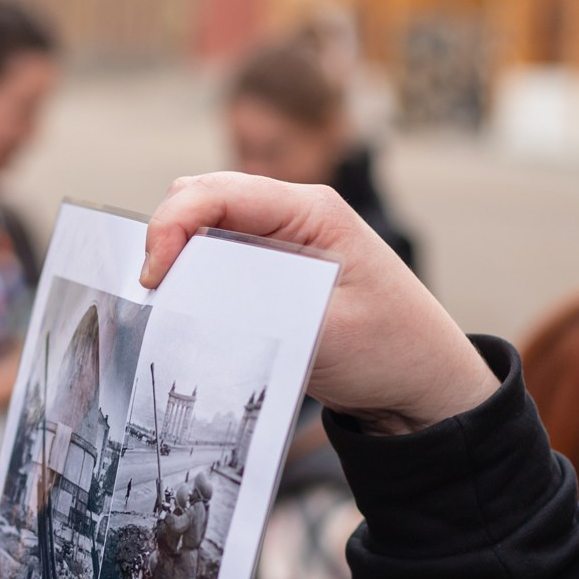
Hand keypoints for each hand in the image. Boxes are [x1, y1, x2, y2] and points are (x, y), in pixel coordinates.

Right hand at [142, 174, 495, 433]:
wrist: (425, 386)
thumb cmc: (392, 351)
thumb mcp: (323, 330)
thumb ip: (255, 307)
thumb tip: (187, 296)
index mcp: (311, 210)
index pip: (218, 192)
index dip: (172, 226)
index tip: (154, 278)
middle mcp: (291, 216)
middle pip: (201, 199)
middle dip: (168, 239)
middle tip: (155, 295)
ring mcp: (280, 243)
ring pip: (203, 231)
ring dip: (179, 262)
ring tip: (168, 306)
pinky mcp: (271, 276)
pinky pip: (216, 264)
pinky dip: (193, 283)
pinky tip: (190, 314)